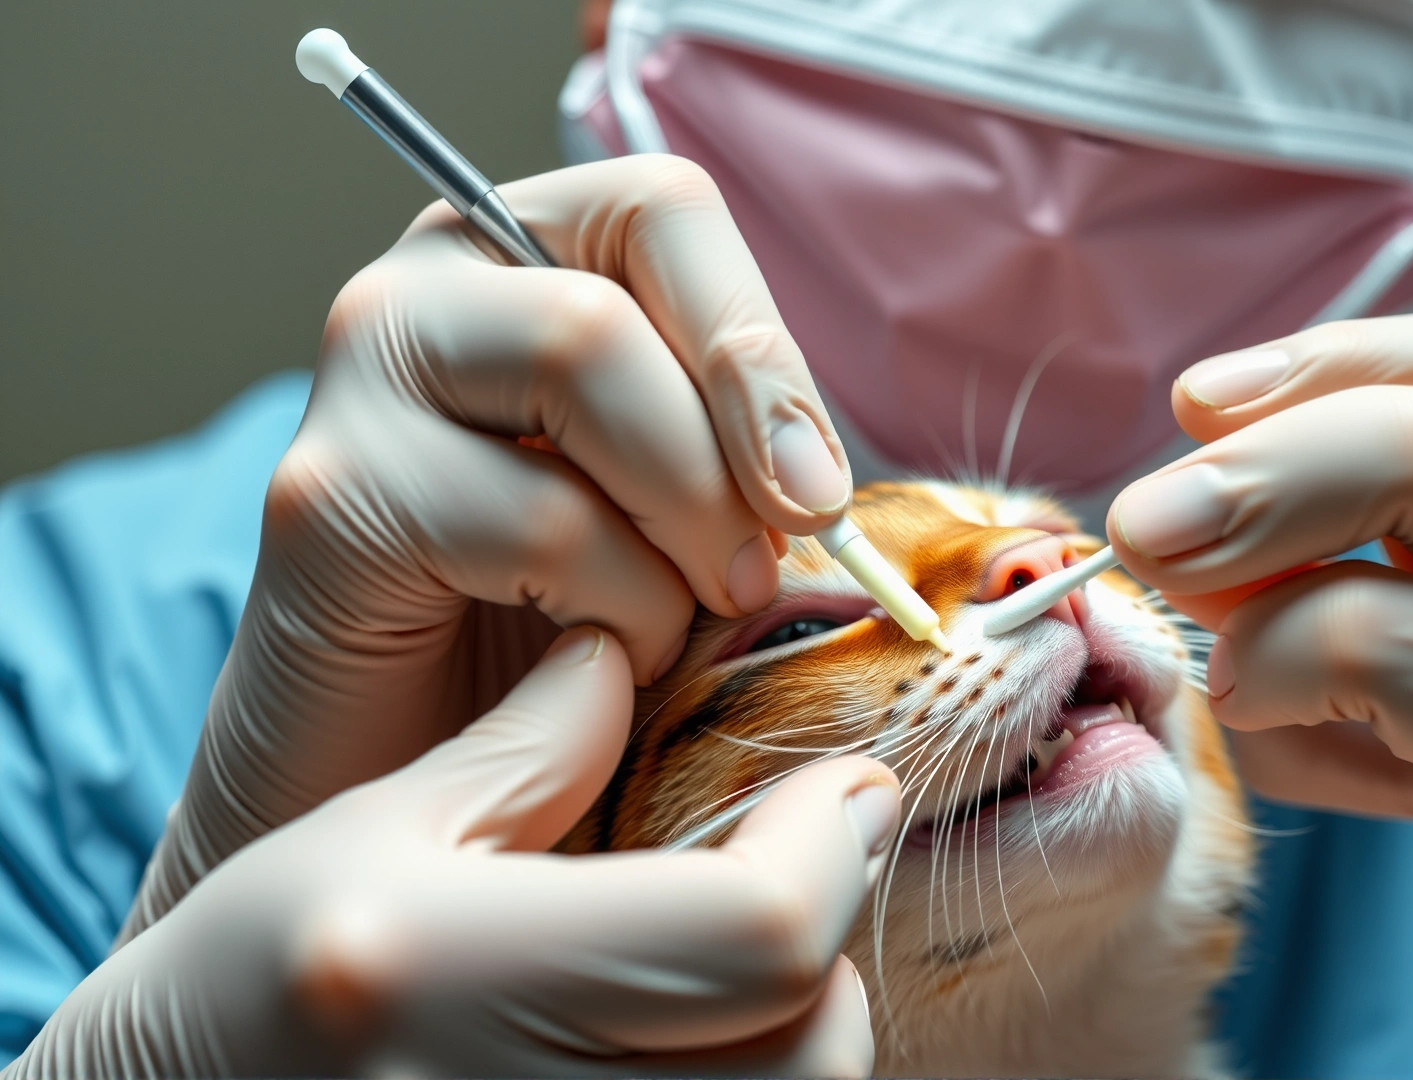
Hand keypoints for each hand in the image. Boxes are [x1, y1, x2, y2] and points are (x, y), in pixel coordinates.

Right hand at [11, 629, 899, 1077]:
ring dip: (810, 1020)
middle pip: (810, 1039)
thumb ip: (522, 749)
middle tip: (800, 863)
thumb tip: (631, 656)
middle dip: (832, 939)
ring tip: (748, 950)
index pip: (757, 933)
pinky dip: (761, 1077)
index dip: (829, 849)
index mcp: (460, 970)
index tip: (847, 783)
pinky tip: (703, 1031)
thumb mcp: (367, 833)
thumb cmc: (243, 977)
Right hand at [120, 155, 855, 938]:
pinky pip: (533, 515)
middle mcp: (426, 287)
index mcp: (526, 259)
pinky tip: (598, 663)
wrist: (420, 781)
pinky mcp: (327, 496)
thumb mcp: (682, 518)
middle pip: (619, 293)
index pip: (665, 210)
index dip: (759, 350)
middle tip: (760, 574)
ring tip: (681, 620)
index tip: (817, 494)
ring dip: (683, 521)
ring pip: (580, 357)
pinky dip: (617, 606)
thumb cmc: (561, 636)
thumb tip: (828, 484)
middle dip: (731, 446)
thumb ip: (742, 460)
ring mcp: (359, 376)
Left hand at [1109, 312, 1412, 1076]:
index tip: (1193, 407)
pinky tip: (1273, 730)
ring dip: (1253, 622)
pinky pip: (1389, 710)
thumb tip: (1189, 501)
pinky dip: (1283, 701)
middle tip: (1140, 524)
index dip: (1311, 369)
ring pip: (1384, 594)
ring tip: (1223, 667)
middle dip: (1246, 478)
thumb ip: (1361, 549)